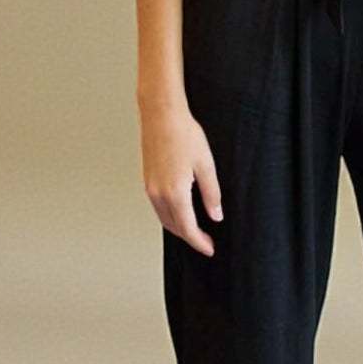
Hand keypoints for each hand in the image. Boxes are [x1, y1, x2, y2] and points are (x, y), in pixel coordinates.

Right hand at [141, 103, 222, 255]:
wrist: (161, 114)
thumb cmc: (183, 134)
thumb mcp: (206, 165)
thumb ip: (211, 194)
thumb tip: (215, 216)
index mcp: (174, 193)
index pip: (188, 228)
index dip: (200, 242)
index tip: (210, 248)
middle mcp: (158, 194)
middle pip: (174, 227)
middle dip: (190, 238)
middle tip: (206, 242)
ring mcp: (150, 188)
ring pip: (164, 218)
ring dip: (179, 228)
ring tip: (195, 230)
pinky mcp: (147, 180)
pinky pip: (158, 207)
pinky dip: (169, 216)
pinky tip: (180, 212)